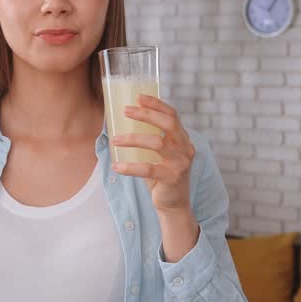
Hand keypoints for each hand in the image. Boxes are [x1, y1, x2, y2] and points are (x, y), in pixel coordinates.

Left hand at [110, 94, 194, 212]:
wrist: (174, 204)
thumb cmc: (162, 175)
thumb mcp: (160, 154)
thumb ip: (150, 138)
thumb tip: (122, 122)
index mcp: (183, 139)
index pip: (172, 115)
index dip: (156, 104)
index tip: (138, 97)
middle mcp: (185, 148)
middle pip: (168, 123)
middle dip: (146, 114)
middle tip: (125, 111)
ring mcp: (180, 163)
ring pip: (157, 143)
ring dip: (133, 138)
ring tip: (115, 139)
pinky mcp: (172, 178)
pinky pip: (148, 169)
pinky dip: (130, 167)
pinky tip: (116, 166)